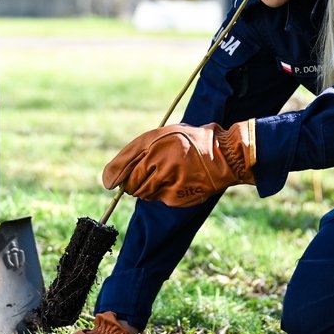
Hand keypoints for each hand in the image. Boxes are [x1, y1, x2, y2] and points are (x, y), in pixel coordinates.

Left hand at [102, 120, 255, 207]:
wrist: (223, 156)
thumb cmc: (191, 143)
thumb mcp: (165, 135)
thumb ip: (138, 152)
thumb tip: (110, 177)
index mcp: (155, 141)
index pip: (124, 163)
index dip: (114, 174)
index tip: (109, 182)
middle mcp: (159, 159)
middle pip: (132, 182)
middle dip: (133, 183)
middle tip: (144, 178)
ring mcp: (168, 178)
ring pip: (144, 192)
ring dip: (148, 189)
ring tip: (165, 177)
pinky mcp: (177, 195)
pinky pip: (160, 199)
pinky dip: (164, 194)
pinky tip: (178, 183)